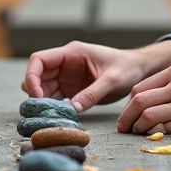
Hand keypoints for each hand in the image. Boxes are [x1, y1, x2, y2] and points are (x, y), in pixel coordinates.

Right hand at [23, 40, 170, 113]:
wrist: (138, 71)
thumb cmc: (126, 68)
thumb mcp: (112, 80)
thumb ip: (92, 93)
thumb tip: (73, 109)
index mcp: (72, 53)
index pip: (39, 59)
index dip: (32, 76)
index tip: (36, 95)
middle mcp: (65, 63)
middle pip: (37, 75)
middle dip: (35, 92)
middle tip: (42, 110)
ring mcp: (67, 76)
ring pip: (44, 88)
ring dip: (43, 101)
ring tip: (49, 116)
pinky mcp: (71, 89)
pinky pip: (55, 98)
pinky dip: (52, 107)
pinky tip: (58, 117)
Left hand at [116, 63, 170, 135]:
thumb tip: (146, 95)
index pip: (140, 87)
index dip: (128, 104)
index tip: (126, 114)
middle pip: (139, 101)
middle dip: (126, 117)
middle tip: (123, 127)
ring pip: (148, 116)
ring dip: (138, 128)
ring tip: (138, 133)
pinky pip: (165, 129)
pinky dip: (155, 134)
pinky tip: (155, 136)